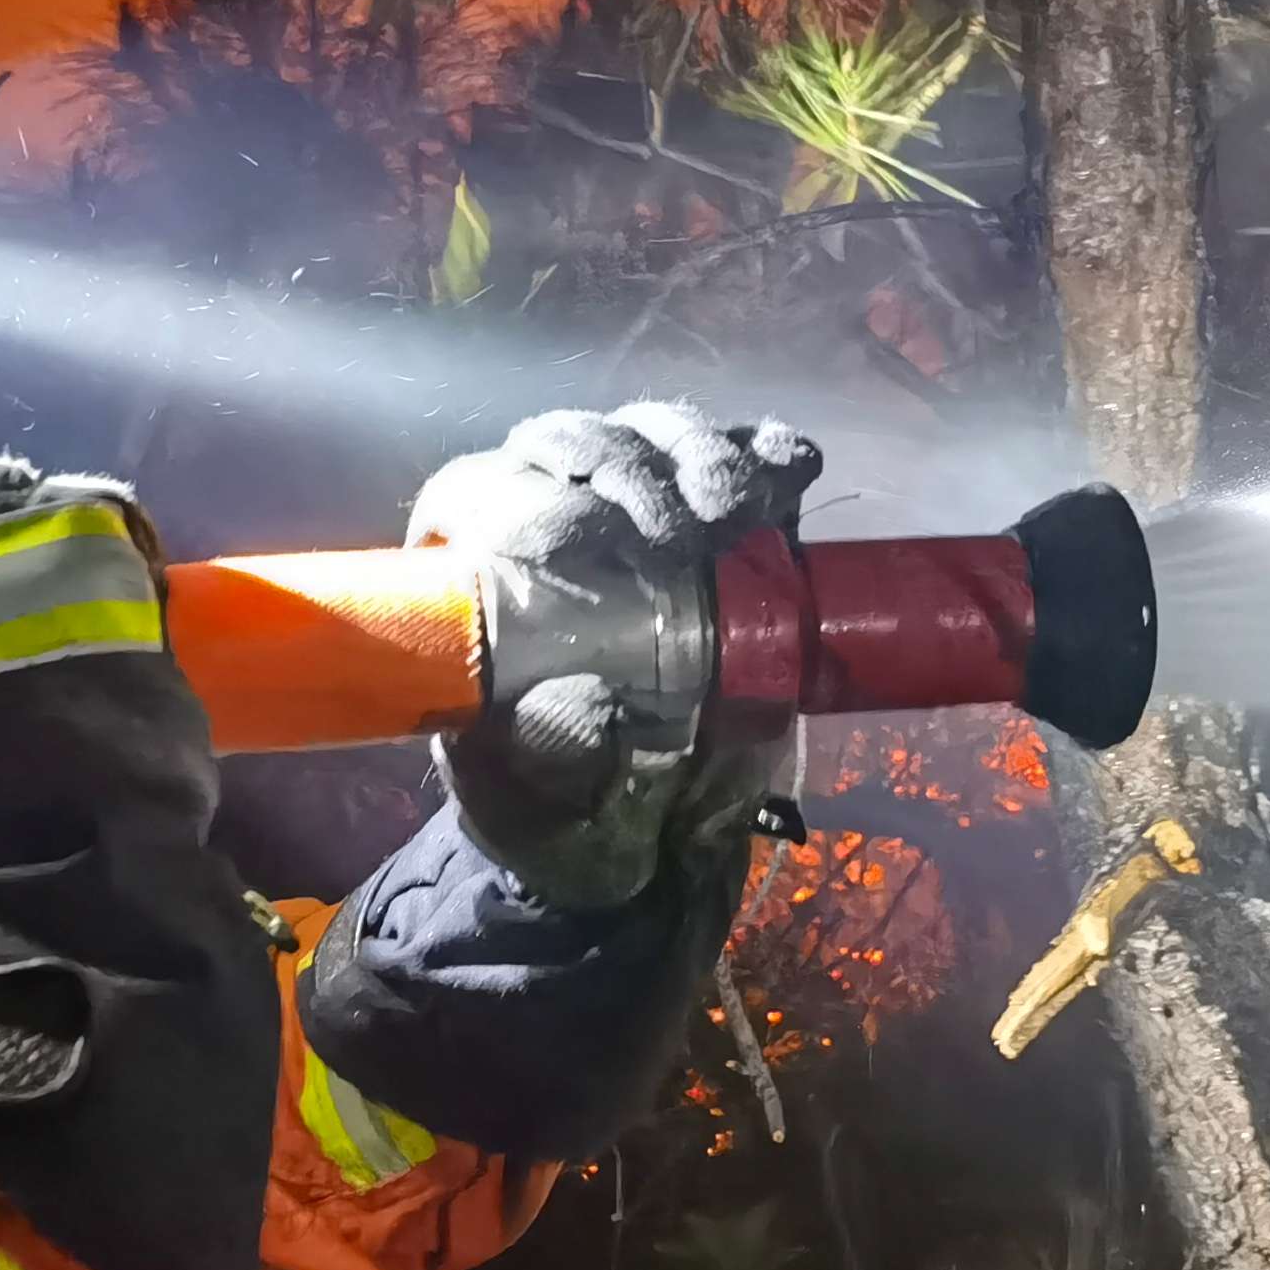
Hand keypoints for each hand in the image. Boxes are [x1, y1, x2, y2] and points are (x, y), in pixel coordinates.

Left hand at [290, 406, 818, 1161]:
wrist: (640, 830)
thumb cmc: (557, 805)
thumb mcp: (538, 798)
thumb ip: (555, 758)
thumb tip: (590, 706)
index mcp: (475, 576)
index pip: (480, 494)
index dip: (528, 499)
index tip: (580, 538)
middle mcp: (548, 517)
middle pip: (573, 445)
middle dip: (627, 469)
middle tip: (678, 531)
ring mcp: (640, 509)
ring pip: (656, 438)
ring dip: (701, 457)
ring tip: (736, 508)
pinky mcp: (721, 522)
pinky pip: (744, 463)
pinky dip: (772, 458)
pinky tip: (793, 471)